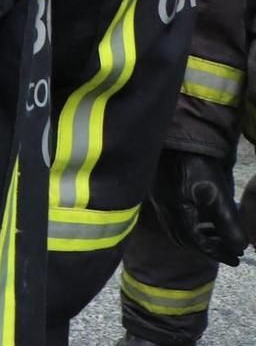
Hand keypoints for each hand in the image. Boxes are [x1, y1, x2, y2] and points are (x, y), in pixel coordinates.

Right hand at [151, 148, 246, 265]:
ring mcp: (158, 200)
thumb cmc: (199, 167)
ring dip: (198, 236)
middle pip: (184, 239)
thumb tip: (238, 248)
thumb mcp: (219, 197)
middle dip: (207, 247)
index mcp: (176, 213)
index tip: (236, 259)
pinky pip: (172, 217)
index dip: (218, 253)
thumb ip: (228, 225)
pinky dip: (189, 224)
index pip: (197, 243)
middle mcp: (163, 210)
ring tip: (217, 234)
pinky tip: (201, 217)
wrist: (177, 138)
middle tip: (227, 249)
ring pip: (177, 229)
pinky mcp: (158, 192)